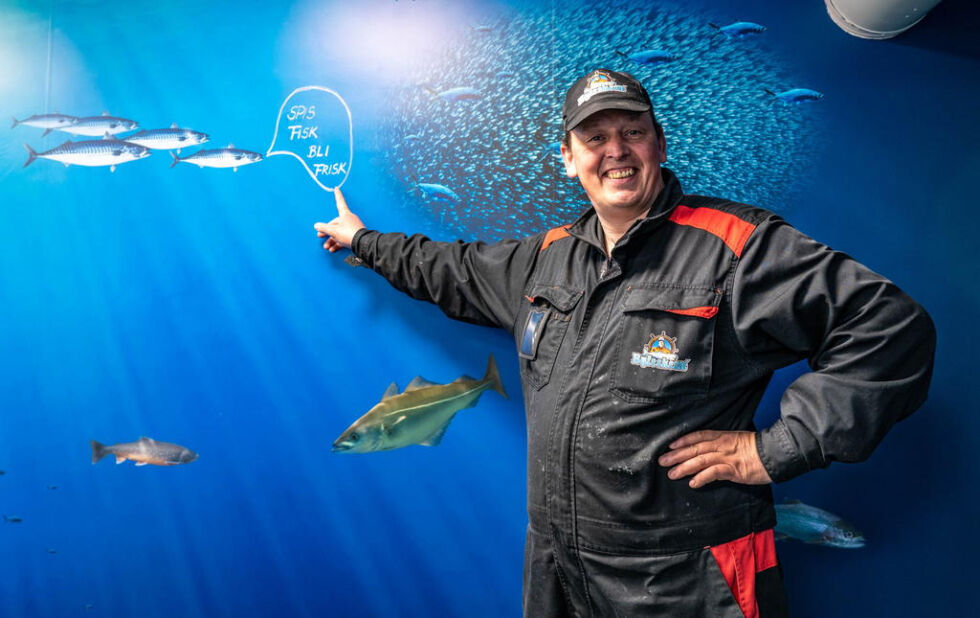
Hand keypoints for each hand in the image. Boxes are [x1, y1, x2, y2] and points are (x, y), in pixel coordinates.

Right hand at [314, 187, 364, 251]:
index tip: (336, 188)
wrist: (362, 244)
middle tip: (320, 235)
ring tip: (326, 247)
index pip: (340, 202)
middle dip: (327, 231)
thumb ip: (324, 228)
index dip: (337, 196)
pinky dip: (337, 243)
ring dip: (331, 240)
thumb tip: (317, 225)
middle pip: (335, 223)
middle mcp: (349, 219)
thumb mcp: (333, 231)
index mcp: (345, 214)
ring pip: (339, 233)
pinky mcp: (354, 236)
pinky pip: (344, 239)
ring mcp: (352, 228)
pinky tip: (332, 249)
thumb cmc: (348, 234)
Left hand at [657, 430, 772, 488]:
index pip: (698, 435)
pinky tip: (693, 483)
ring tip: (672, 474)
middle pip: (694, 448)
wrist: (775, 454)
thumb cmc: (758, 449)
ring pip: (700, 460)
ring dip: (684, 467)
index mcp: (723, 436)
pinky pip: (714, 473)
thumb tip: (709, 453)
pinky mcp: (734, 469)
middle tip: (662, 461)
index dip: (683, 440)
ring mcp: (727, 457)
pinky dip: (702, 477)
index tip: (670, 445)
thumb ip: (724, 445)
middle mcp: (722, 445)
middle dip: (677, 455)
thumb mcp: (738, 441)